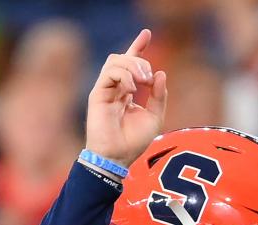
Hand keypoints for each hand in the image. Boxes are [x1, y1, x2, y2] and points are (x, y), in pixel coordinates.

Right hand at [85, 29, 167, 167]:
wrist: (118, 157)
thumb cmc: (134, 141)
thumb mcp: (154, 117)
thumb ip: (158, 96)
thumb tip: (160, 73)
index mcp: (127, 91)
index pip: (131, 62)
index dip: (138, 46)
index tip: (147, 33)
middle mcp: (115, 87)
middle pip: (125, 58)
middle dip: (141, 61)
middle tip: (150, 80)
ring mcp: (105, 89)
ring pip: (115, 60)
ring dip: (133, 66)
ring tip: (143, 82)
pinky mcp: (97, 94)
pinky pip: (110, 72)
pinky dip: (124, 76)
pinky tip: (133, 89)